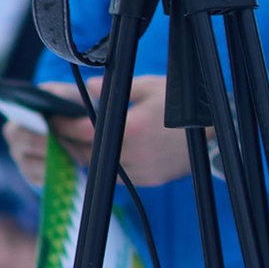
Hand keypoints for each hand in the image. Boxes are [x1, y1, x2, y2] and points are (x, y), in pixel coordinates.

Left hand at [42, 75, 180, 189]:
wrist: (218, 135)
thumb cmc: (186, 107)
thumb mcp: (151, 87)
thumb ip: (115, 88)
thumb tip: (89, 89)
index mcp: (133, 128)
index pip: (82, 130)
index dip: (62, 124)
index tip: (50, 117)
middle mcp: (135, 154)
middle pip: (85, 153)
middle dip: (65, 143)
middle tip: (53, 132)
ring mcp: (142, 171)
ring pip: (98, 168)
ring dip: (82, 156)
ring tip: (71, 143)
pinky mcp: (149, 180)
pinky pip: (115, 176)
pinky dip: (102, 165)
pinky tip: (97, 154)